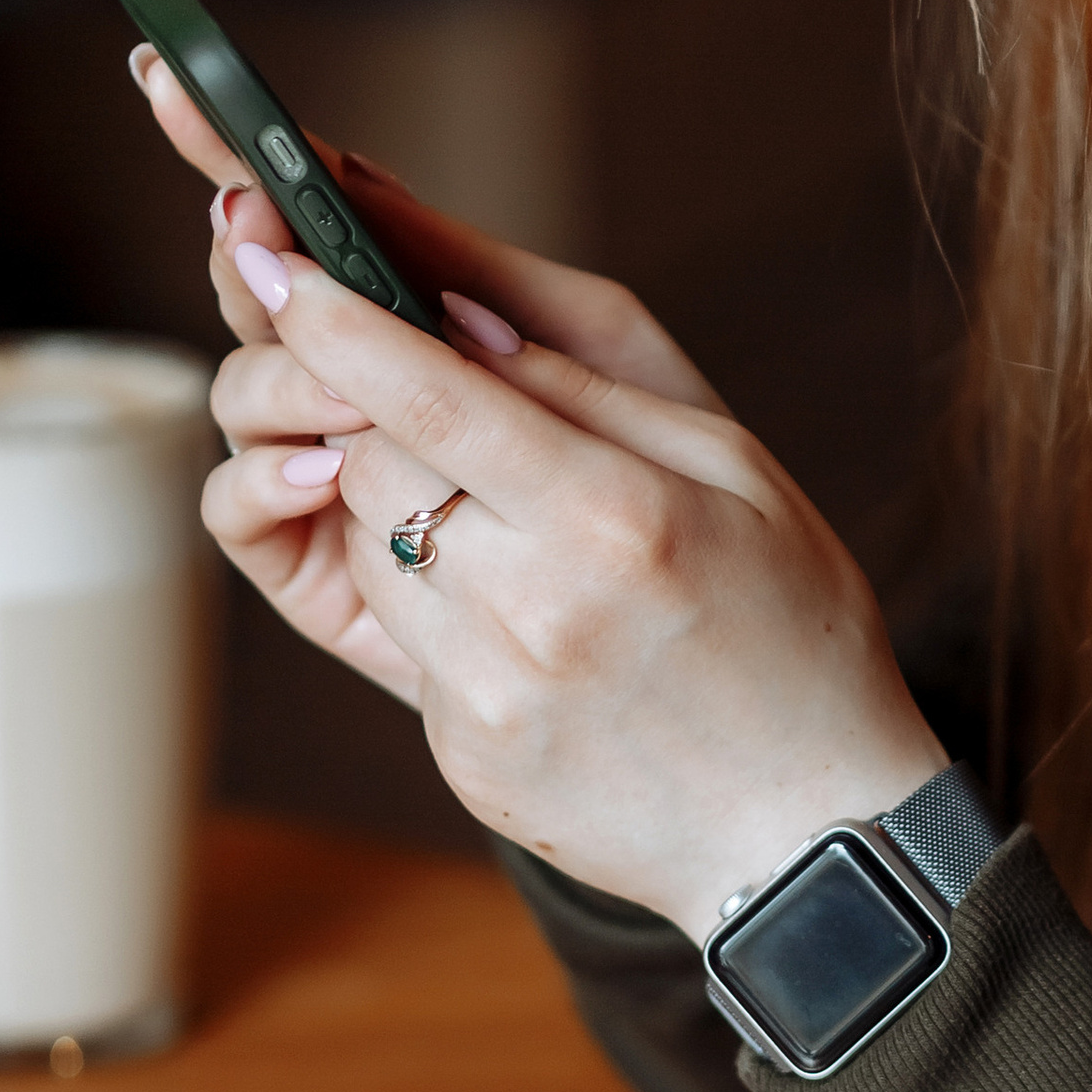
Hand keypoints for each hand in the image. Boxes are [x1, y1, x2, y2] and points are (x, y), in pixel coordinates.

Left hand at [130, 40, 735, 705]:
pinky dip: (442, 604)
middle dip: (378, 415)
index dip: (338, 322)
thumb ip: (591, 391)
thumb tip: (458, 321)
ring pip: (372, 548)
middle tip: (446, 409)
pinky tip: (537, 626)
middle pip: (370, 464)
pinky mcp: (463, 757)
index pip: (428, 396)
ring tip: (516, 531)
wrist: (810, 826)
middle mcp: (536, 610)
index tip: (281, 265)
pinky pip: (403, 639)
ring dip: (408, 511)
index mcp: (615, 517)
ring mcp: (490, 695)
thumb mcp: (737, 472)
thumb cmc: (793, 628)